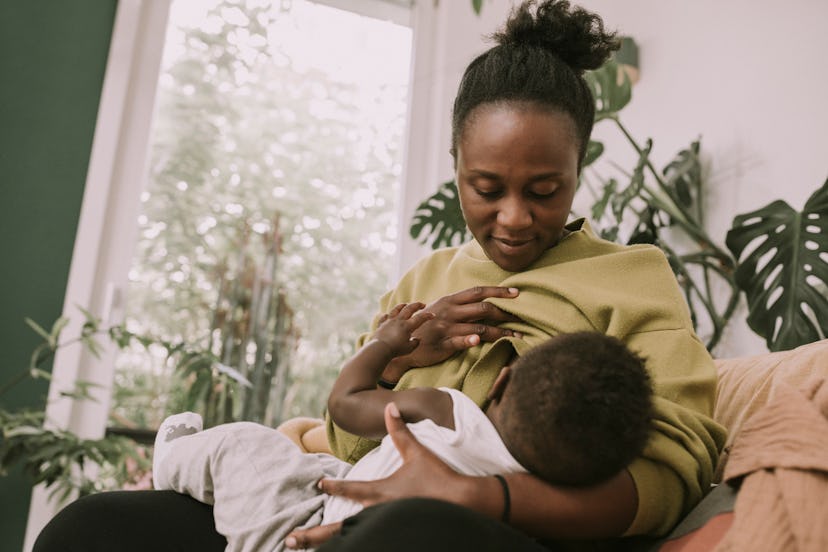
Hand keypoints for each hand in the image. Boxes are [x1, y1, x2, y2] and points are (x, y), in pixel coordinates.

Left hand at [286, 402, 469, 548]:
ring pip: (350, 541)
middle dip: (312, 535)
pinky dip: (354, 548)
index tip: (318, 485)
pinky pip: (369, 545)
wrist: (464, 503)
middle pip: (338, 529)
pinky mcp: (397, 538)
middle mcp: (378, 514)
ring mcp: (387, 528)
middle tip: (289, 539)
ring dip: (327, 547)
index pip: (349, 490)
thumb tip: (390, 407)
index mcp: (380, 493)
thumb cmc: (439, 478)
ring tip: (304, 551)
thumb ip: (400, 430)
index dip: (332, 487)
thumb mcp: (418, 452)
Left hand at [371, 303, 434, 357]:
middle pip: (409, 308)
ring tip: (406, 304)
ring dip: (402, 305)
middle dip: (417, 305)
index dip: (427, 316)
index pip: (420, 318)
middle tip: (422, 305)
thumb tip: (416, 339)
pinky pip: (384, 317)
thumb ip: (415, 343)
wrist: (380, 349)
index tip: (433, 315)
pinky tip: (389, 315)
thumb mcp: (409, 348)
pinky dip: (388, 315)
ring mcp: (389, 321)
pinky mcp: (381, 325)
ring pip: (396, 309)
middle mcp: (399, 321)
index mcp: (407, 326)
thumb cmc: (396, 350)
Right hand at [383, 286, 522, 376]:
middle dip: (506, 313)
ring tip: (517, 336)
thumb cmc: (427, 324)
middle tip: (523, 319)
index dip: (499, 291)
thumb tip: (485, 301)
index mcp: (451, 300)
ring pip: (478, 327)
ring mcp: (446, 328)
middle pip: (483, 308)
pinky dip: (469, 339)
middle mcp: (450, 311)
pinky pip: (458, 341)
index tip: (517, 293)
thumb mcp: (442, 309)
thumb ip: (462, 306)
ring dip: (501, 332)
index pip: (479, 292)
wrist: (402, 341)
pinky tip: (479, 340)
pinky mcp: (442, 344)